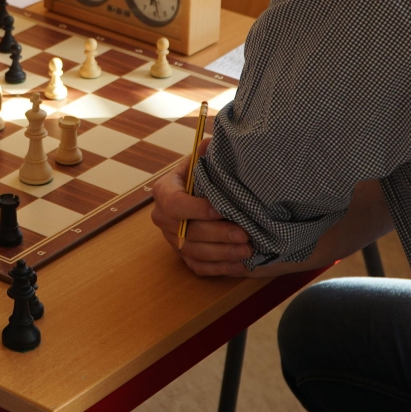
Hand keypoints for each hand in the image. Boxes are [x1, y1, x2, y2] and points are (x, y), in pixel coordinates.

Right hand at [151, 158, 253, 276]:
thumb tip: (211, 143)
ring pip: (193, 251)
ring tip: (247, 249)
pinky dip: (220, 268)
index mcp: (165, 190)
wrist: (208, 192)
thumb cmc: (208, 173)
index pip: (174, 203)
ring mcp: (172, 239)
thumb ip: (208, 152)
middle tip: (244, 234)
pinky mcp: (184, 255)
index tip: (222, 209)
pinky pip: (198, 267)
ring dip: (221, 253)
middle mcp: (163, 217)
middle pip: (185, 231)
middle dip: (217, 234)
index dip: (196, 208)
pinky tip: (242, 264)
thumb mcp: (207, 159)